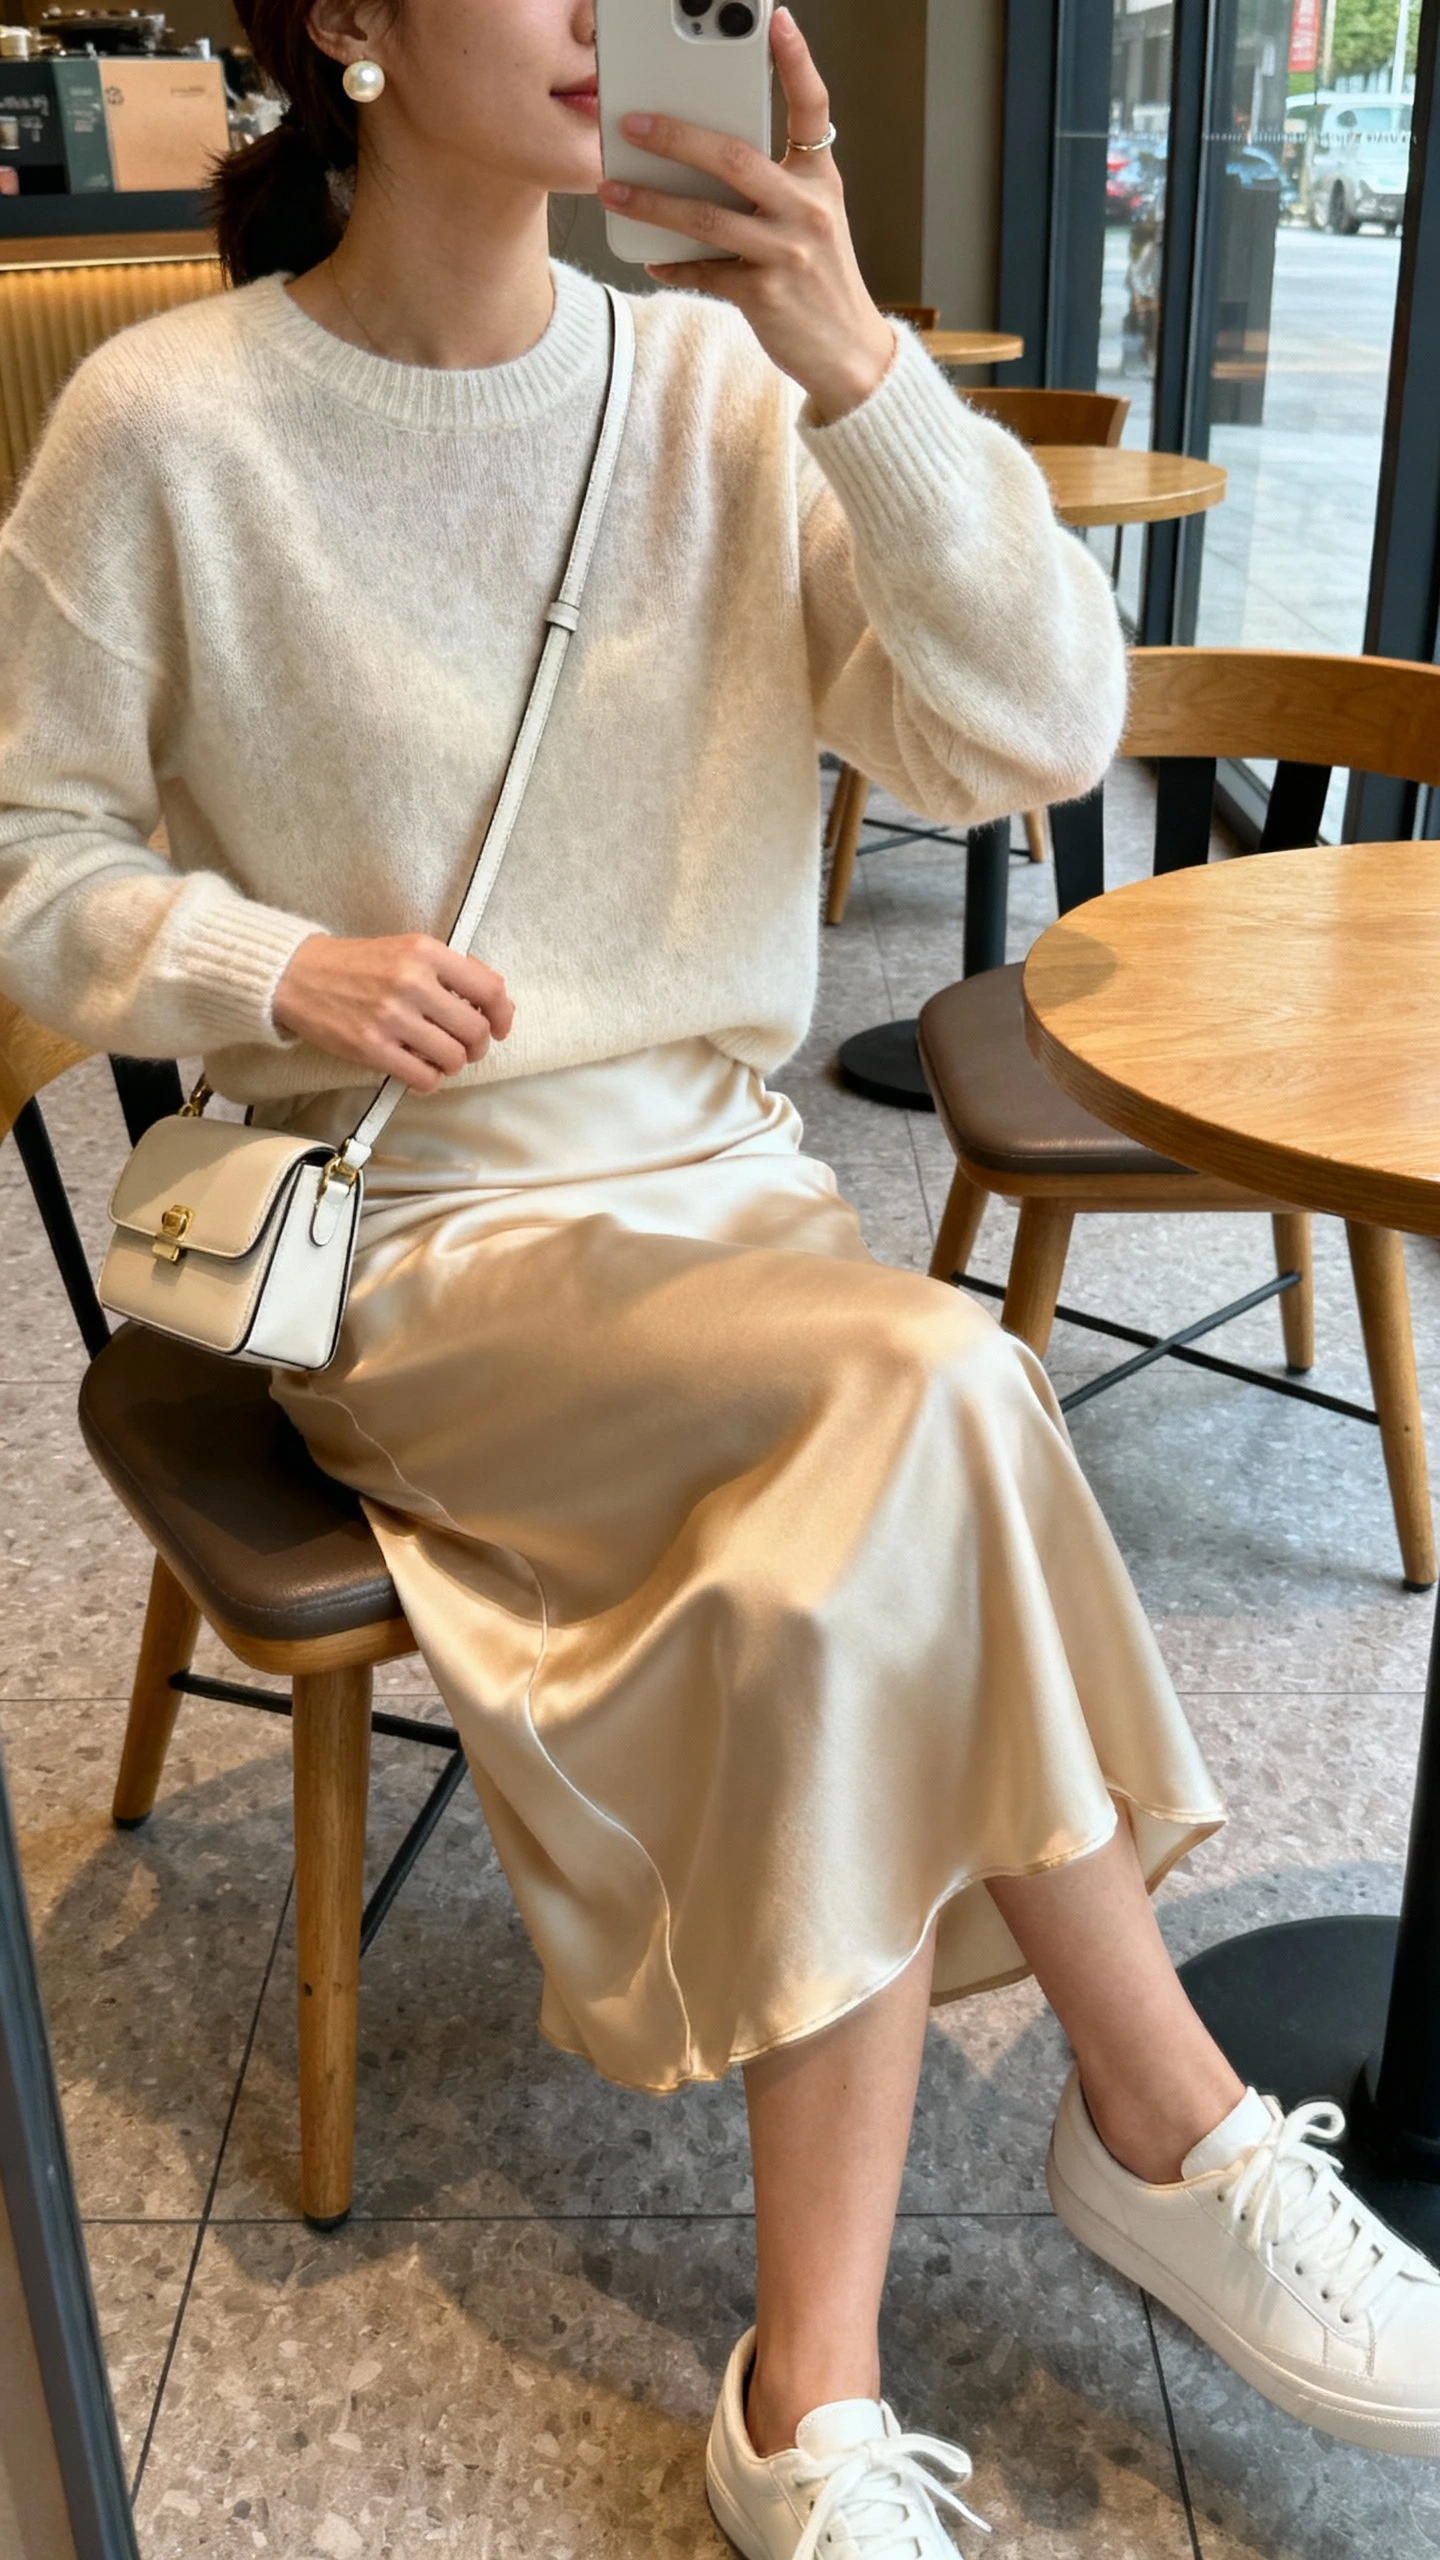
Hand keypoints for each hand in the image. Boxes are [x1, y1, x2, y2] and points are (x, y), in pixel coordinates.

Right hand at [273, 933, 514, 1091]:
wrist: (298, 976)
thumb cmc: (358, 965)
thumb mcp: (408, 949)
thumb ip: (452, 970)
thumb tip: (497, 1000)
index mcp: (426, 952)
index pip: (489, 990)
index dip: (503, 1015)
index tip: (500, 1027)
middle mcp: (412, 982)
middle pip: (475, 1031)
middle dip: (477, 1047)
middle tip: (464, 1047)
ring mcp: (391, 1017)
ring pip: (453, 1059)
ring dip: (452, 1065)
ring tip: (437, 1057)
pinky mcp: (371, 1048)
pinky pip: (423, 1078)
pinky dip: (428, 1081)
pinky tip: (417, 1070)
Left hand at [596, 6, 895, 423]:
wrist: (848, 353)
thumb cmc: (820, 279)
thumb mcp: (812, 221)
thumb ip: (773, 185)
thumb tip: (700, 163)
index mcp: (820, 180)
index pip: (813, 109)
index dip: (796, 62)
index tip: (774, 20)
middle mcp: (808, 210)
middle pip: (735, 158)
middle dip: (677, 137)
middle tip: (632, 123)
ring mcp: (788, 253)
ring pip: (708, 218)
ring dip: (654, 203)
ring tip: (615, 189)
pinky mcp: (766, 296)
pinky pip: (706, 272)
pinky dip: (674, 263)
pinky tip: (650, 255)